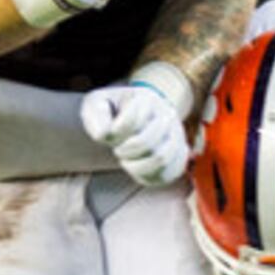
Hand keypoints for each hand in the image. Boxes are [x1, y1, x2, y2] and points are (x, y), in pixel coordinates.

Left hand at [81, 65, 194, 185]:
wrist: (133, 115)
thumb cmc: (112, 111)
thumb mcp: (96, 104)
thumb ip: (95, 114)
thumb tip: (105, 134)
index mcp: (146, 98)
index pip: (129, 123)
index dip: (113, 136)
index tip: (109, 135)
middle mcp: (167, 114)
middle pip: (146, 142)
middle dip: (124, 151)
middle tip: (118, 150)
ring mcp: (177, 135)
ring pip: (162, 159)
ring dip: (137, 166)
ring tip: (128, 160)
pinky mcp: (179, 154)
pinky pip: (168, 173)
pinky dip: (148, 176)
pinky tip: (137, 168)